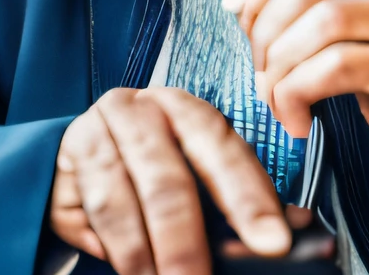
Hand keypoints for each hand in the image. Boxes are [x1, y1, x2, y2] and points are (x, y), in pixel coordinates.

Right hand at [49, 85, 291, 272]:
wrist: (80, 155)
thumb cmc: (154, 168)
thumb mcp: (198, 179)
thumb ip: (241, 202)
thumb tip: (299, 229)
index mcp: (186, 109)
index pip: (224, 149)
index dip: (250, 198)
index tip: (273, 243)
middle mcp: (142, 109)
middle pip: (169, 181)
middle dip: (188, 246)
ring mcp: (99, 128)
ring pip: (125, 203)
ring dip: (146, 260)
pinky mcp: (69, 154)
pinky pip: (93, 213)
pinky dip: (114, 251)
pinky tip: (132, 272)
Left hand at [224, 0, 368, 231]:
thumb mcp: (343, 38)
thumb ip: (299, 12)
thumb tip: (234, 1)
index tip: (242, 32)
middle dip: (267, 33)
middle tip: (261, 74)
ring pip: (321, 25)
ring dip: (282, 70)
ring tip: (278, 103)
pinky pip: (337, 68)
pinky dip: (302, 94)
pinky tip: (300, 121)